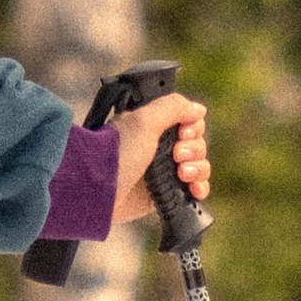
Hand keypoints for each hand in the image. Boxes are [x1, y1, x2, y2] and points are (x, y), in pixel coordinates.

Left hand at [111, 94, 208, 227]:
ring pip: (198, 165)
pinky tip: (195, 189)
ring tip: (181, 174)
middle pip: (196, 143)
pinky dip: (200, 187)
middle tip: (176, 155)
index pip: (188, 121)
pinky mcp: (165, 193)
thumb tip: (198, 108)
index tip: (182, 133)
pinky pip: (194, 189)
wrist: (100, 190)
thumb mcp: (143, 120)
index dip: (191, 127)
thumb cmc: (118, 152)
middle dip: (193, 149)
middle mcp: (159, 146)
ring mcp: (163, 171)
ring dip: (198, 168)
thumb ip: (172, 107)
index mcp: (153, 125)